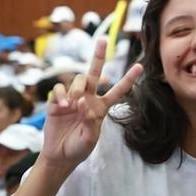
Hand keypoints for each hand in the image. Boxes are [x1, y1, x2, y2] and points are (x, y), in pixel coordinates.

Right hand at [40, 39, 142, 172]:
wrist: (60, 156)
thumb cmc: (79, 148)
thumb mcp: (90, 139)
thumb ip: (90, 121)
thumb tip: (83, 102)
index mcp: (101, 107)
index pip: (117, 91)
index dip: (128, 79)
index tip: (140, 66)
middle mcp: (88, 99)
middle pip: (94, 73)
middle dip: (98, 56)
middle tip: (102, 40)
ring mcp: (72, 98)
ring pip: (78, 80)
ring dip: (77, 88)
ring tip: (74, 102)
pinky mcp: (56, 102)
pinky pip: (59, 89)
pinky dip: (60, 95)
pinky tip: (62, 106)